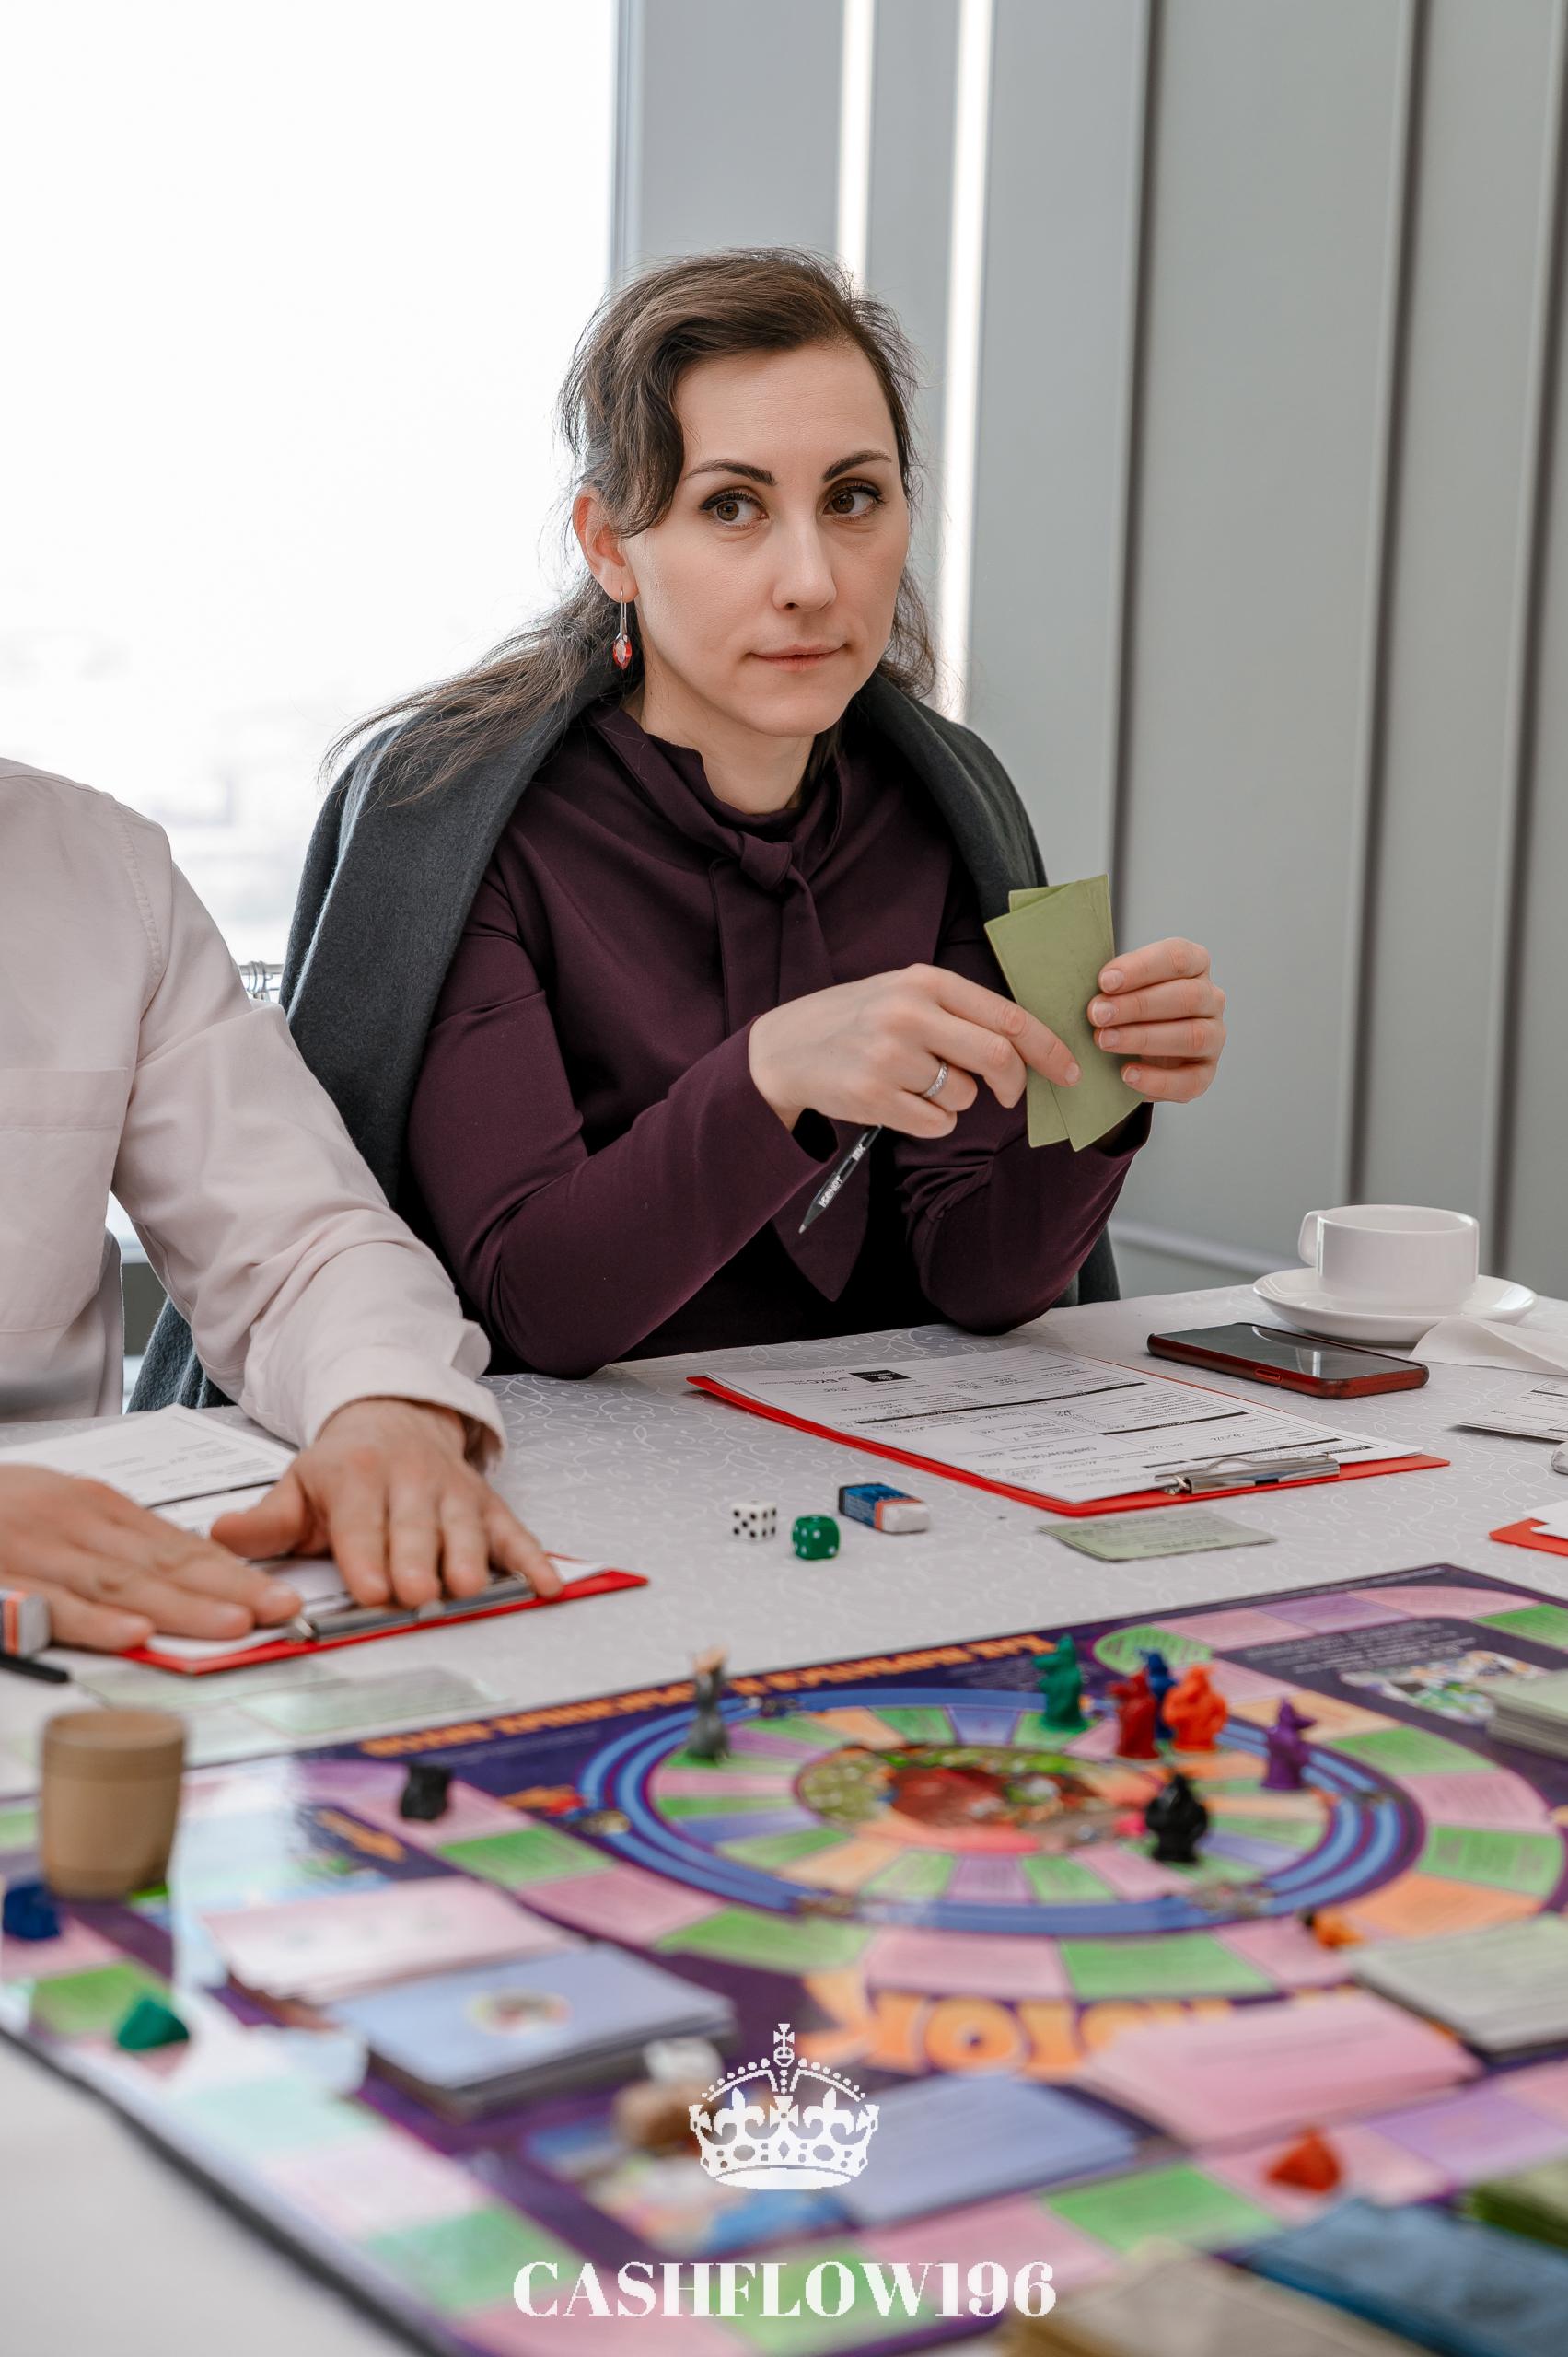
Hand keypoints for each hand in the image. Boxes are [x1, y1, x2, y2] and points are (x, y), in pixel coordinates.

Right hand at [0, 1465, 302, 1651]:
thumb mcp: (57, 1510)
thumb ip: (112, 1543)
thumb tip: (173, 1582)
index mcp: (94, 1508)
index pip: (176, 1544)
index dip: (232, 1572)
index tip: (281, 1594)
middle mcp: (74, 1523)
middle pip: (162, 1563)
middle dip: (229, 1589)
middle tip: (283, 1611)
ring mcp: (35, 1550)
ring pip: (119, 1583)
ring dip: (180, 1606)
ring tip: (234, 1625)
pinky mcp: (0, 1581)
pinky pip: (50, 1602)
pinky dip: (93, 1618)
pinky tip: (133, 1631)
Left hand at [210, 1398, 559, 1610]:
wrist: (396, 1418)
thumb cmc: (342, 1470)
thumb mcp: (297, 1487)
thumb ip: (264, 1522)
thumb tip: (219, 1537)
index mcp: (357, 1476)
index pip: (361, 1520)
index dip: (366, 1554)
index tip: (370, 1587)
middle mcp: (411, 1480)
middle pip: (415, 1526)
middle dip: (417, 1559)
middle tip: (418, 1593)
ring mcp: (454, 1492)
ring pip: (464, 1526)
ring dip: (468, 1557)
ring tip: (468, 1588)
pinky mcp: (488, 1505)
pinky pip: (514, 1532)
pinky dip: (533, 1559)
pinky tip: (547, 1585)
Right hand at [748, 964, 1080, 1134]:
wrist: (786, 1047)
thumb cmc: (858, 1020)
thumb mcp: (905, 994)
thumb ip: (960, 1011)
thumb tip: (1027, 1046)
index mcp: (925, 981)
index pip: (1006, 1015)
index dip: (1046, 1048)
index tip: (1068, 1070)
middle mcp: (908, 1014)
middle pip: (997, 1057)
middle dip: (1014, 1083)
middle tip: (1010, 1095)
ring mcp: (888, 1056)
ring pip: (964, 1094)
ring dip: (956, 1100)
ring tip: (917, 1083)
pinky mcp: (873, 1096)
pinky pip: (935, 1122)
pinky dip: (931, 1121)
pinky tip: (901, 1102)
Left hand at [1088, 938, 1226, 1102]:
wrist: (1135, 1048)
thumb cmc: (1126, 1008)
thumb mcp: (1120, 987)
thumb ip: (1112, 983)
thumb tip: (1087, 988)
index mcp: (1195, 966)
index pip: (1178, 958)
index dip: (1141, 968)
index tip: (1104, 981)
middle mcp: (1211, 998)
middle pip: (1186, 997)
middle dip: (1137, 1006)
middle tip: (1097, 1014)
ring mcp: (1214, 1036)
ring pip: (1192, 1036)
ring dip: (1144, 1038)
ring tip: (1105, 1041)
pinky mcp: (1206, 1073)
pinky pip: (1190, 1080)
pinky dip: (1157, 1080)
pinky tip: (1126, 1074)